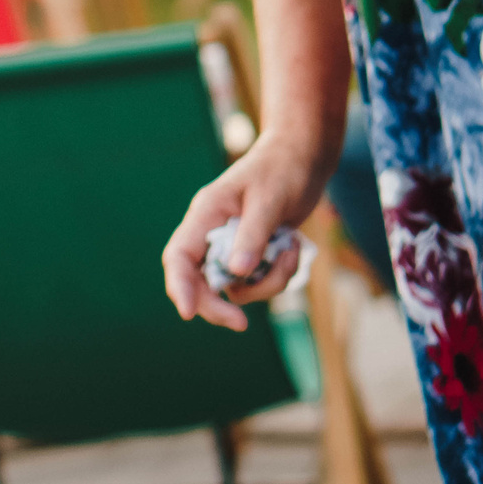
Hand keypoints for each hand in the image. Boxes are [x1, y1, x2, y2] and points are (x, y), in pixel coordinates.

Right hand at [162, 133, 329, 331]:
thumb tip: (236, 273)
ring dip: (267, 281)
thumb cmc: (282, 171)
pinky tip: (293, 246)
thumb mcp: (269, 201)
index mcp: (206, 215)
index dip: (179, 286)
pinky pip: (259, 281)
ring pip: (237, 286)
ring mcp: (232, 245)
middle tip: (241, 324)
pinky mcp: (253, 253)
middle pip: (200, 282)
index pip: (179, 256)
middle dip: (219, 304)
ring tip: (291, 250)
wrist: (303, 159)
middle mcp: (213, 233)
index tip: (187, 312)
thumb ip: (252, 236)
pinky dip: (280, 273)